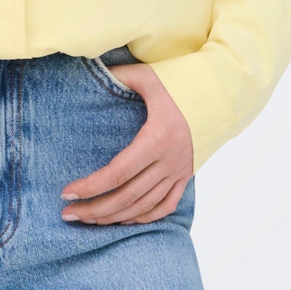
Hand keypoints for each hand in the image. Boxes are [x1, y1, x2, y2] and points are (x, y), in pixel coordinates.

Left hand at [60, 62, 194, 224]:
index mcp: (156, 139)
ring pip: (145, 205)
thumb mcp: (150, 77)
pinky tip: (124, 220)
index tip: (67, 192)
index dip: (91, 186)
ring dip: (115, 216)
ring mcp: (179, 172)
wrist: (223, 95)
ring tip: (89, 220)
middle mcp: (169, 161)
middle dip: (96, 208)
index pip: (118, 173)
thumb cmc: (183, 83)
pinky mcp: (186, 176)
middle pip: (128, 196)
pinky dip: (145, 217)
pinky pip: (166, 205)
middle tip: (69, 214)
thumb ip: (120, 76)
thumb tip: (93, 69)